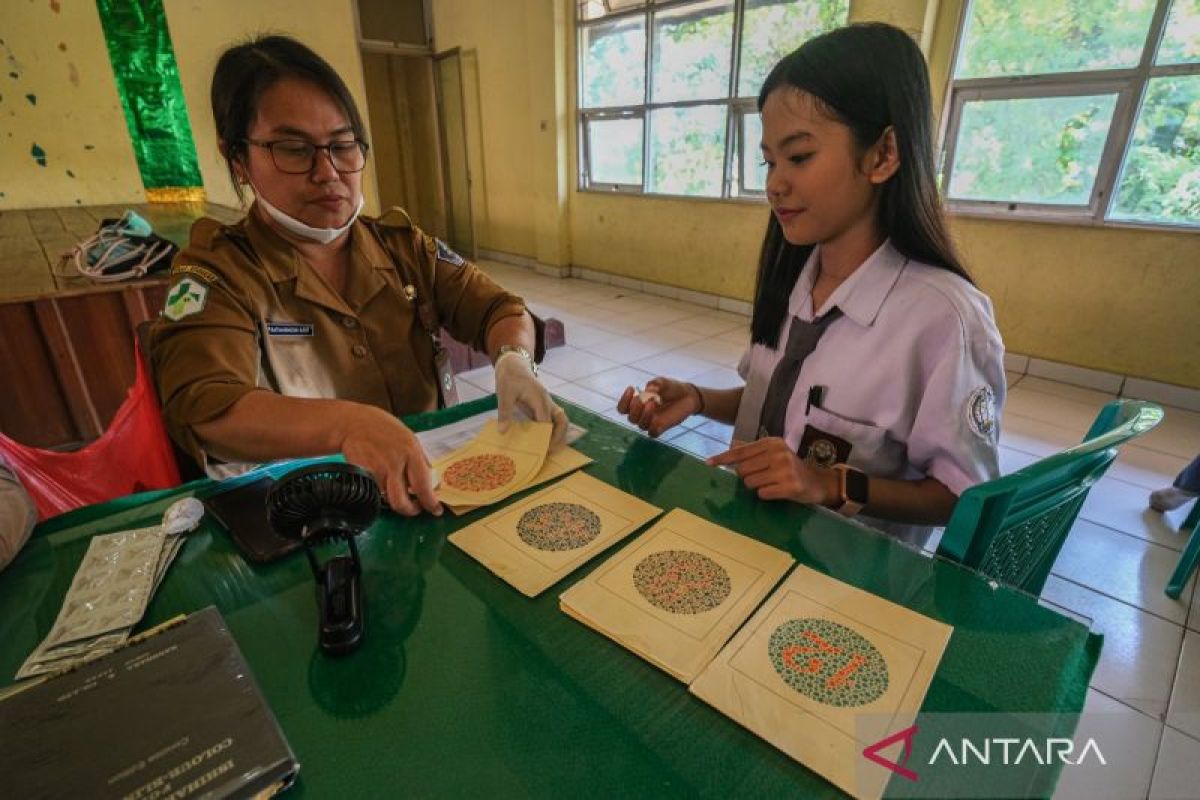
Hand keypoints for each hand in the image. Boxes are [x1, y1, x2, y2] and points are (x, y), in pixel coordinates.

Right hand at [337, 404, 441, 516]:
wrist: (353, 423)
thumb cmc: (383, 429)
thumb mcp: (409, 438)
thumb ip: (419, 460)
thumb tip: (431, 481)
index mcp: (411, 452)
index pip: (423, 486)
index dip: (430, 502)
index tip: (435, 510)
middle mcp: (395, 463)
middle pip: (402, 501)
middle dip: (410, 510)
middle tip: (415, 508)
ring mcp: (377, 470)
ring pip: (388, 498)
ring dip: (395, 498)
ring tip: (396, 486)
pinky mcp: (363, 475)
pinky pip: (376, 492)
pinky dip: (382, 491)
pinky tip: (383, 479)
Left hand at [494, 352, 567, 445]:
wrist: (514, 365)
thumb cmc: (509, 378)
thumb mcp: (504, 394)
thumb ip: (504, 412)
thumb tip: (503, 431)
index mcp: (539, 398)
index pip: (546, 421)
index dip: (545, 436)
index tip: (539, 450)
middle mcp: (547, 402)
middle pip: (561, 420)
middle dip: (558, 437)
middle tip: (548, 452)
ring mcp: (547, 404)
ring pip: (561, 421)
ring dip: (559, 435)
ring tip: (549, 450)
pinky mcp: (544, 407)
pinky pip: (554, 421)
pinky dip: (553, 432)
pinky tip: (544, 442)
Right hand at [616, 378, 700, 437]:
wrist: (688, 395)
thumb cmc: (671, 388)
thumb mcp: (663, 382)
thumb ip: (656, 384)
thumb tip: (649, 390)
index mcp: (638, 405)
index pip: (622, 408)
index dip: (624, 400)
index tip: (632, 388)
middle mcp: (642, 415)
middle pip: (631, 418)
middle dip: (635, 408)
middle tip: (645, 397)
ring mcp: (652, 422)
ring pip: (641, 425)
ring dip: (645, 414)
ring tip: (655, 401)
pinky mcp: (662, 427)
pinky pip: (653, 433)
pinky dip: (653, 426)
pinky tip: (658, 416)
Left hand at [707, 438, 837, 504]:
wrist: (817, 482)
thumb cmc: (789, 467)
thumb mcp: (773, 453)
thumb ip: (752, 450)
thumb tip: (731, 445)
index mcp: (772, 443)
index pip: (740, 452)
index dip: (723, 458)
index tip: (709, 463)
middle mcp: (778, 453)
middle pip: (742, 470)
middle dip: (747, 476)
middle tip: (762, 477)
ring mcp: (785, 470)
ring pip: (750, 483)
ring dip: (756, 486)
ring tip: (771, 483)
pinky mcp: (790, 486)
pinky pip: (762, 493)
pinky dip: (766, 494)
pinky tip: (778, 491)